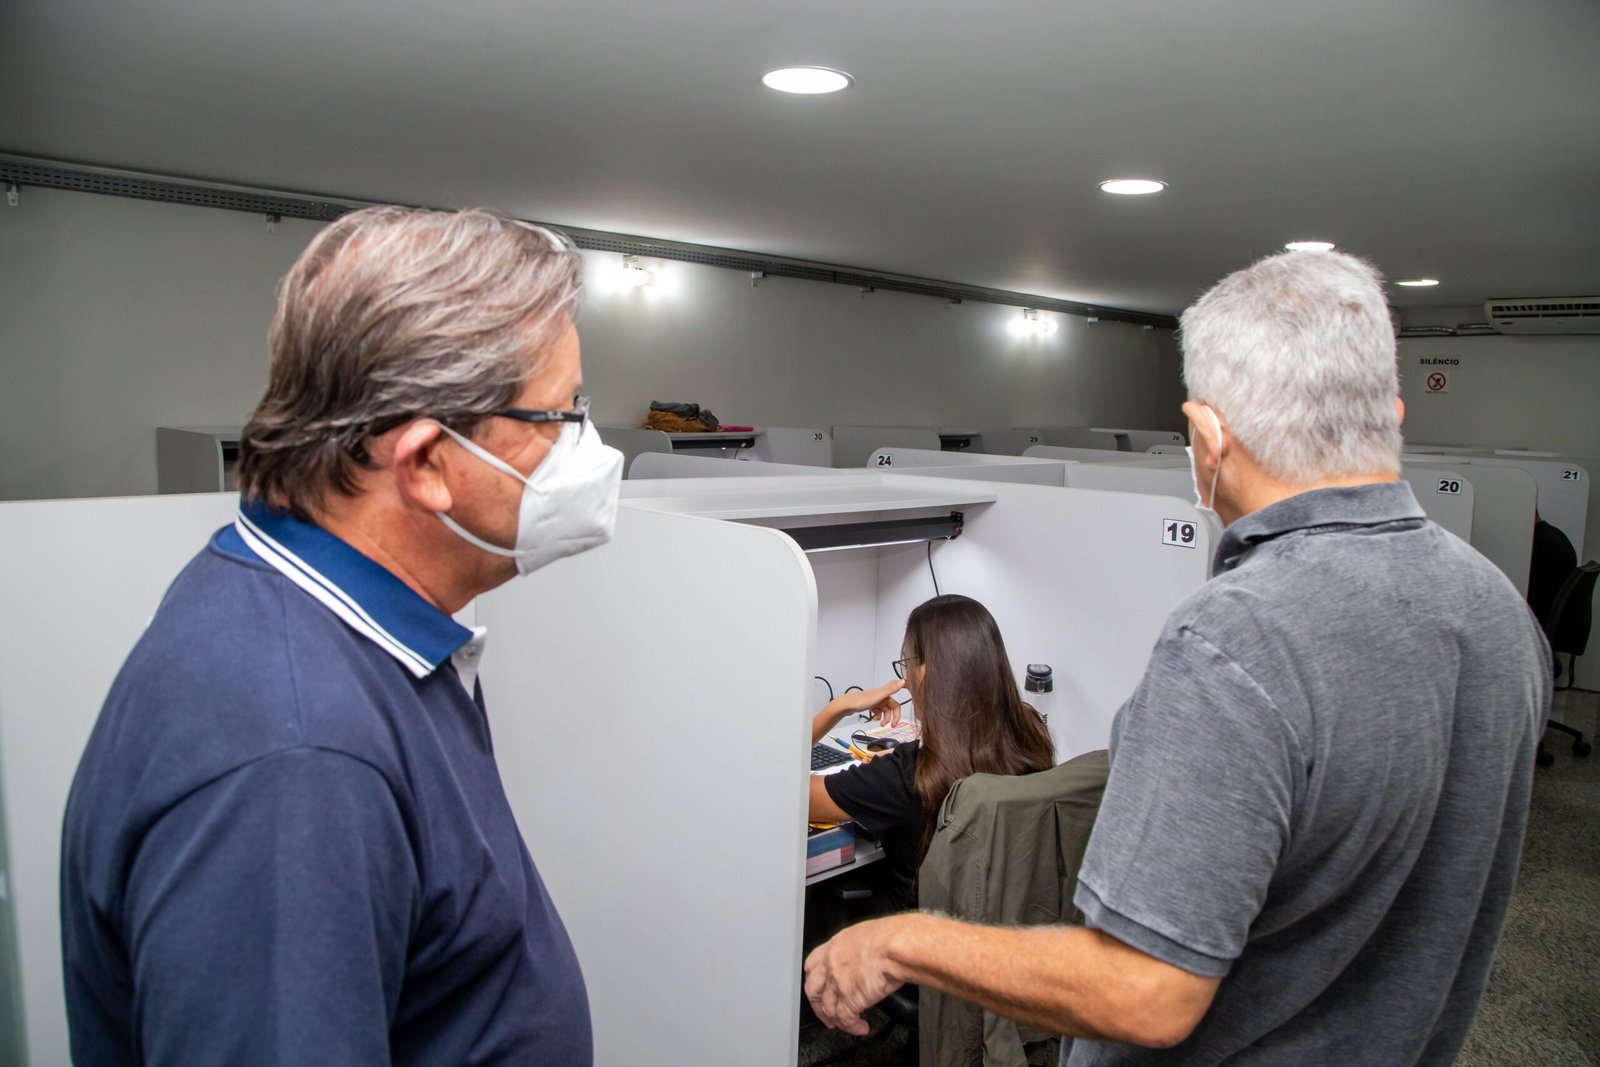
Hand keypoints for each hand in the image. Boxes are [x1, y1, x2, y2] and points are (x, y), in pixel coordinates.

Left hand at [804, 917, 905, 1034]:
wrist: (894, 947)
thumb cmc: (889, 936)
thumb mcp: (866, 934)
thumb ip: (857, 949)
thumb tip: (864, 957)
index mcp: (835, 946)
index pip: (812, 965)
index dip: (813, 979)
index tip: (818, 986)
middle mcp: (832, 965)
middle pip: (813, 990)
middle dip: (818, 1006)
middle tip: (825, 1014)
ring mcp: (838, 983)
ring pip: (828, 1008)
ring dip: (836, 1021)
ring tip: (846, 1025)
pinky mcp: (849, 1000)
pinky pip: (845, 1020)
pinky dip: (852, 1027)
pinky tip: (861, 1028)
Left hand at [824, 679, 903, 728]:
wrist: (846, 705)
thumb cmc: (860, 701)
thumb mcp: (878, 696)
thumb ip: (891, 689)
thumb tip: (903, 681)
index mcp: (884, 694)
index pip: (896, 704)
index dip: (898, 712)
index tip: (898, 720)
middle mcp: (881, 697)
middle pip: (891, 709)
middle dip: (892, 718)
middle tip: (892, 726)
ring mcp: (875, 701)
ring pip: (884, 711)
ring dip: (884, 718)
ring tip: (881, 724)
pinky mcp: (870, 705)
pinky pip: (878, 712)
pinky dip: (878, 716)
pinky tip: (874, 718)